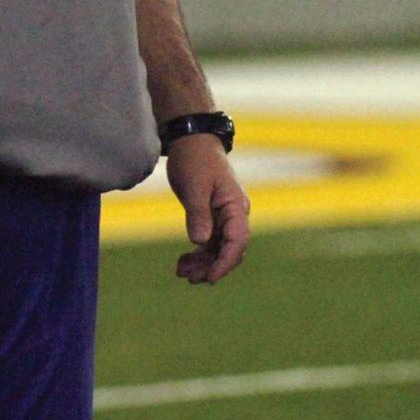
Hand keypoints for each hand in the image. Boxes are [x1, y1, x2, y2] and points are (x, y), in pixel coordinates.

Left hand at [166, 133, 249, 283]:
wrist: (190, 140)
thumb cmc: (195, 158)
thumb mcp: (195, 186)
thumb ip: (198, 213)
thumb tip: (201, 242)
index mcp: (235, 206)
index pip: (238, 241)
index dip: (225, 262)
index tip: (210, 277)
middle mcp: (234, 214)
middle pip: (229, 250)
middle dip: (211, 266)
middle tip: (189, 278)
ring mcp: (223, 216)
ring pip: (218, 249)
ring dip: (202, 263)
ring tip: (181, 272)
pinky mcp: (211, 216)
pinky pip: (209, 242)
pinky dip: (198, 253)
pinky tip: (183, 263)